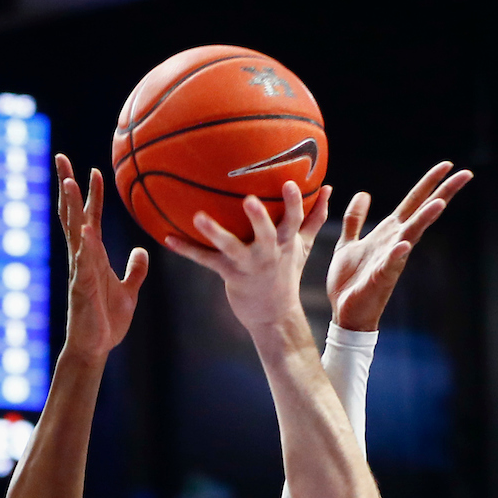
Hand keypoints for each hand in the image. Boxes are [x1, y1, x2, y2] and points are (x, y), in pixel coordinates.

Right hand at [55, 154, 147, 362]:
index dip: (92, 195)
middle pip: (73, 215)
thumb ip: (135, 270)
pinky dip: (84, 246)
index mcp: (94, 256)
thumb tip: (142, 251)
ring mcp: (80, 271)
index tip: (95, 170)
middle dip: (68, 186)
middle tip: (61, 158)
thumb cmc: (108, 321)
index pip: (91, 218)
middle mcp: (83, 258)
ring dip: (72, 207)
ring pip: (74, 232)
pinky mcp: (83, 288)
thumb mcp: (129, 291)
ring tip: (70, 181)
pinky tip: (86, 229)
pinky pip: (83, 263)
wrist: (96, 346)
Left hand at [165, 182, 330, 335]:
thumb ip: (314, 217)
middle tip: (249, 200)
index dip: (293, 203)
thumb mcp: (302, 246)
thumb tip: (329, 188)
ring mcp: (247, 265)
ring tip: (198, 217)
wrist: (272, 315)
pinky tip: (167, 238)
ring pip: (230, 247)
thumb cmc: (285, 273)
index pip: (294, 220)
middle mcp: (268, 253)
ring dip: (214, 232)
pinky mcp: (228, 274)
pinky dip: (186, 249)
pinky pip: (205, 260)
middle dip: (259, 218)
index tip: (289, 182)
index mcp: (287, 243)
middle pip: (266, 234)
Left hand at [326, 162, 472, 332]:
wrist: (344, 313)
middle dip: (442, 194)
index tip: (447, 164)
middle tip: (465, 174)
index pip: (413, 202)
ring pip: (411, 236)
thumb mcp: (348, 243)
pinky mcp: (380, 278)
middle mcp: (395, 243)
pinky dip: (397, 254)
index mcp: (388, 233)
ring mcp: (390, 260)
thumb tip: (363, 194)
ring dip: (425, 219)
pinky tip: (405, 244)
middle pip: (422, 213)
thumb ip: (355, 219)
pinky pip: (390, 264)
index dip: (429, 183)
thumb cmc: (350, 281)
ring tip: (439, 203)